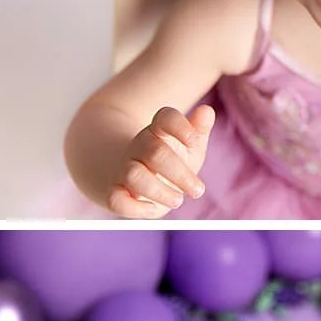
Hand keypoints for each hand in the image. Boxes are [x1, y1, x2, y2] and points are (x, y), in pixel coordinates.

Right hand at [108, 103, 215, 217]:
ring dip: (159, 191)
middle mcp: (139, 147)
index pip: (165, 118)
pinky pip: (116, 199)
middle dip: (180, 174)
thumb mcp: (188, 145)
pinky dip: (135, 208)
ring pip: (134, 175)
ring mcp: (123, 169)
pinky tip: (153, 209)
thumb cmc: (171, 160)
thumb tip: (207, 111)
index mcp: (158, 131)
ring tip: (178, 200)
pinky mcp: (114, 192)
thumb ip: (199, 130)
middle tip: (198, 190)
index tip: (193, 141)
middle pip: (156, 153)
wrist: (132, 176)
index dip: (180, 126)